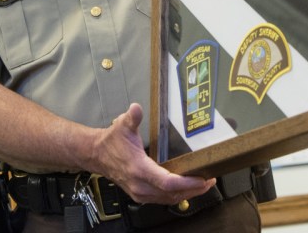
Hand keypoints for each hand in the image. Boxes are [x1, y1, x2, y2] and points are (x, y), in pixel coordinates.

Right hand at [92, 103, 215, 204]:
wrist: (96, 155)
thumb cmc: (112, 142)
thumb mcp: (122, 126)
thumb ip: (132, 117)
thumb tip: (136, 108)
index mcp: (139, 169)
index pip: (166, 181)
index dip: (187, 182)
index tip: (202, 178)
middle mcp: (140, 185)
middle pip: (172, 194)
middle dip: (193, 189)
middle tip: (211, 180)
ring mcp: (140, 193)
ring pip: (169, 199)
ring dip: (187, 194)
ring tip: (204, 185)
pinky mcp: (141, 195)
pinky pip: (163, 199)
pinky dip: (177, 195)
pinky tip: (188, 189)